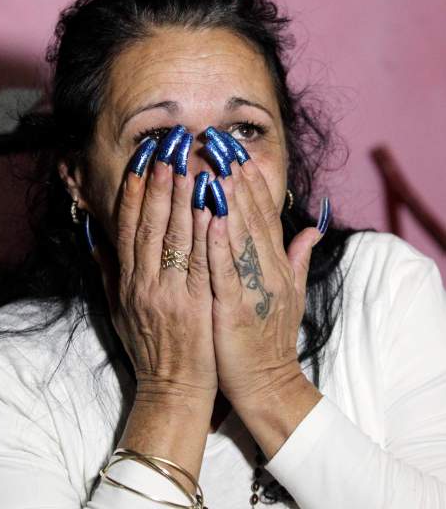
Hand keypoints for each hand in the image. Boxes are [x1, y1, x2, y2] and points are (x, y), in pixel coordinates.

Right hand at [94, 132, 217, 404]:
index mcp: (127, 282)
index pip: (127, 228)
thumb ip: (107, 269)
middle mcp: (145, 283)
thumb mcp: (117, 309)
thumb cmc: (147, 346)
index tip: (141, 162)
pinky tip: (211, 206)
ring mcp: (171, 294)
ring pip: (175, 238)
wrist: (172, 388)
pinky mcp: (197, 305)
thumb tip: (93, 234)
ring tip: (189, 165)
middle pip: (150, 225)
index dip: (134, 193)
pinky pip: (200, 263)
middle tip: (167, 149)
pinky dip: (204, 233)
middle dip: (159, 184)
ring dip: (181, 199)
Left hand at [207, 157, 320, 410]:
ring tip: (214, 163)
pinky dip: (219, 239)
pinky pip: (226, 267)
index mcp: (276, 264)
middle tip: (220, 141)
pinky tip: (211, 212)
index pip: (265, 214)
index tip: (236, 152)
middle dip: (236, 176)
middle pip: (252, 215)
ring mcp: (253, 287)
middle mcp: (268, 269)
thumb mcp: (291, 293)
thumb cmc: (270, 336)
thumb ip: (299, 257)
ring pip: (239, 233)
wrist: (267, 383)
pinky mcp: (235, 307)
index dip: (252, 181)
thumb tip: (314, 229)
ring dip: (227, 197)